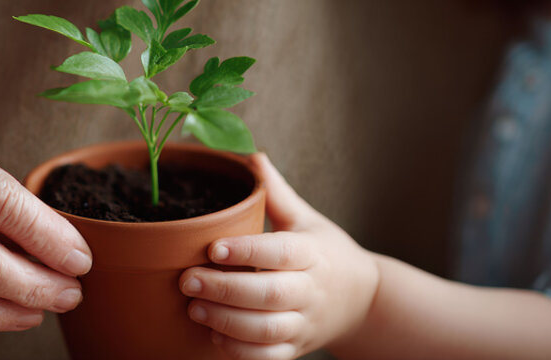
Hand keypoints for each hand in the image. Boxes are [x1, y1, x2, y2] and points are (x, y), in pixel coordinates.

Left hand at [179, 154, 378, 358]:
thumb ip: (276, 193)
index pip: (281, 252)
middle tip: (187, 279)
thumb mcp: (306, 219)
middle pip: (270, 294)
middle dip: (225, 289)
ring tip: (194, 307)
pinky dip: (240, 351)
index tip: (213, 247)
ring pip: (267, 329)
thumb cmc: (325, 253)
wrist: (363, 301)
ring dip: (227, 321)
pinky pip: (268, 357)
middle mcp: (310, 290)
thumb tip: (250, 154)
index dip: (247, 251)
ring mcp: (304, 323)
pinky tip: (213, 335)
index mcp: (312, 253)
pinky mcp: (296, 348)